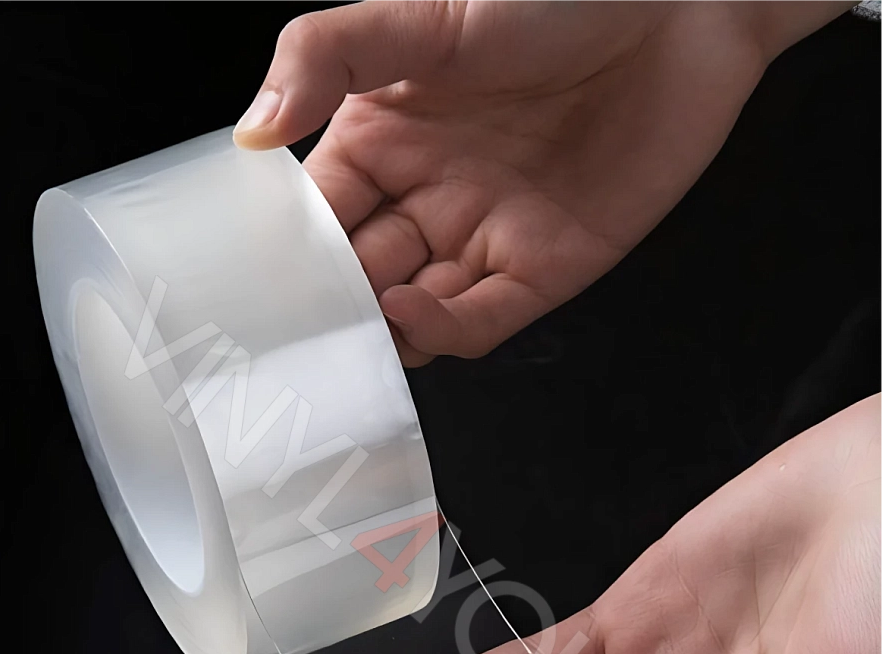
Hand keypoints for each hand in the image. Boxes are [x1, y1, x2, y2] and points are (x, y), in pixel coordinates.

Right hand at [234, 0, 848, 364]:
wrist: (682, 9)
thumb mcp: (422, 14)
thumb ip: (329, 55)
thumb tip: (253, 128)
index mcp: (383, 141)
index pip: (315, 218)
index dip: (287, 255)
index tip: (252, 285)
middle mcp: (425, 198)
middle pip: (358, 277)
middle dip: (329, 310)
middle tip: (296, 335)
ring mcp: (481, 239)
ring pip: (412, 314)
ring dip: (378, 334)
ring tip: (349, 339)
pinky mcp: (541, 271)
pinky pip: (478, 320)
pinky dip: (440, 329)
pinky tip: (408, 317)